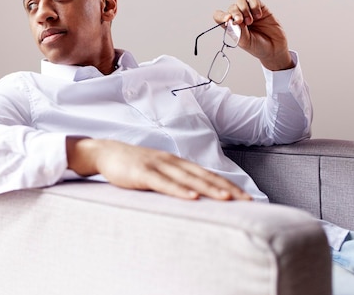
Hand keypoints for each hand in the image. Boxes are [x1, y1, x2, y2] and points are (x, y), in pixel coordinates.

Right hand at [66, 137, 251, 200]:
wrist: (106, 152)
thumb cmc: (133, 165)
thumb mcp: (158, 171)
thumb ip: (175, 180)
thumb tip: (195, 195)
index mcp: (178, 163)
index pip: (208, 175)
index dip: (228, 185)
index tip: (246, 197)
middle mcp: (172, 162)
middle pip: (204, 176)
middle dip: (227, 189)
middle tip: (246, 201)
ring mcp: (158, 166)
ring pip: (188, 179)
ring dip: (209, 189)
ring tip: (227, 199)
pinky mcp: (143, 173)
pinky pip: (164, 184)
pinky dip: (179, 191)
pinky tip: (192, 198)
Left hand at [213, 0, 293, 70]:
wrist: (274, 49)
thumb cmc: (257, 47)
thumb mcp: (244, 42)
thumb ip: (237, 30)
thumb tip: (230, 19)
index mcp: (231, 26)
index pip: (219, 16)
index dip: (221, 15)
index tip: (227, 19)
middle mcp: (239, 18)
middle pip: (231, 8)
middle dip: (235, 13)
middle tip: (241, 21)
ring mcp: (249, 12)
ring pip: (241, 1)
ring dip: (244, 9)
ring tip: (251, 21)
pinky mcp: (260, 8)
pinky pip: (253, 0)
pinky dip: (254, 6)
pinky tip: (258, 16)